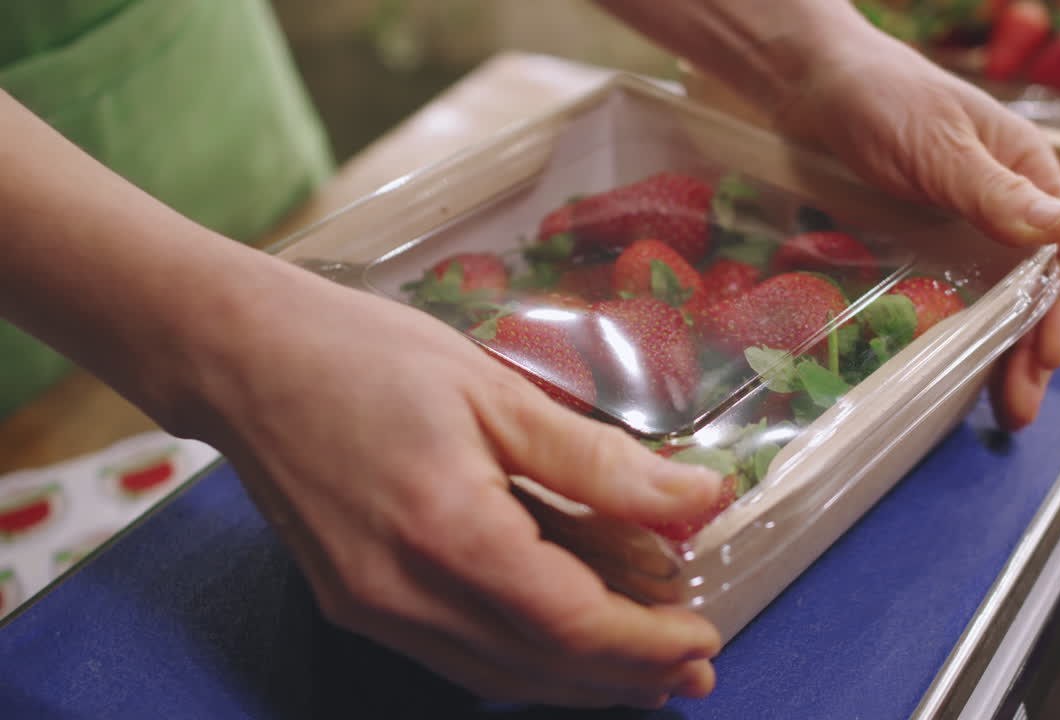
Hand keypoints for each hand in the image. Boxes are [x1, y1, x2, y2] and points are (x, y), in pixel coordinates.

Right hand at [183, 260, 723, 707]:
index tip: (703, 632)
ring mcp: (371, 609)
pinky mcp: (355, 604)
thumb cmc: (367, 356)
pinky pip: (456, 659)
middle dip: (627, 676)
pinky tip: (560, 645)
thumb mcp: (497, 393)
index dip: (646, 641)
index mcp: (448, 531)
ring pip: (498, 677)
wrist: (242, 359)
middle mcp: (404, 594)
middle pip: (540, 666)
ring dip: (579, 681)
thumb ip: (600, 460)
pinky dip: (522, 663)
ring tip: (645, 671)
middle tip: (694, 668)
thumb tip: (699, 499)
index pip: (571, 623)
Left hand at [773, 31, 1059, 428]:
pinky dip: (957, 334)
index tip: (1049, 353)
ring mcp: (961, 227)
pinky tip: (949, 369)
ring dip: (999, 353)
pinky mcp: (920, 241)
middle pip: (1038, 288)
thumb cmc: (881, 97)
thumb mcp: (938, 144)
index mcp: (1027, 174)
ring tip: (996, 406)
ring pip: (996, 300)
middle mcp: (1004, 205)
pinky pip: (950, 294)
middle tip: (1018, 406)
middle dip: (1034, 349)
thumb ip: (993, 191)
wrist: (812, 83)